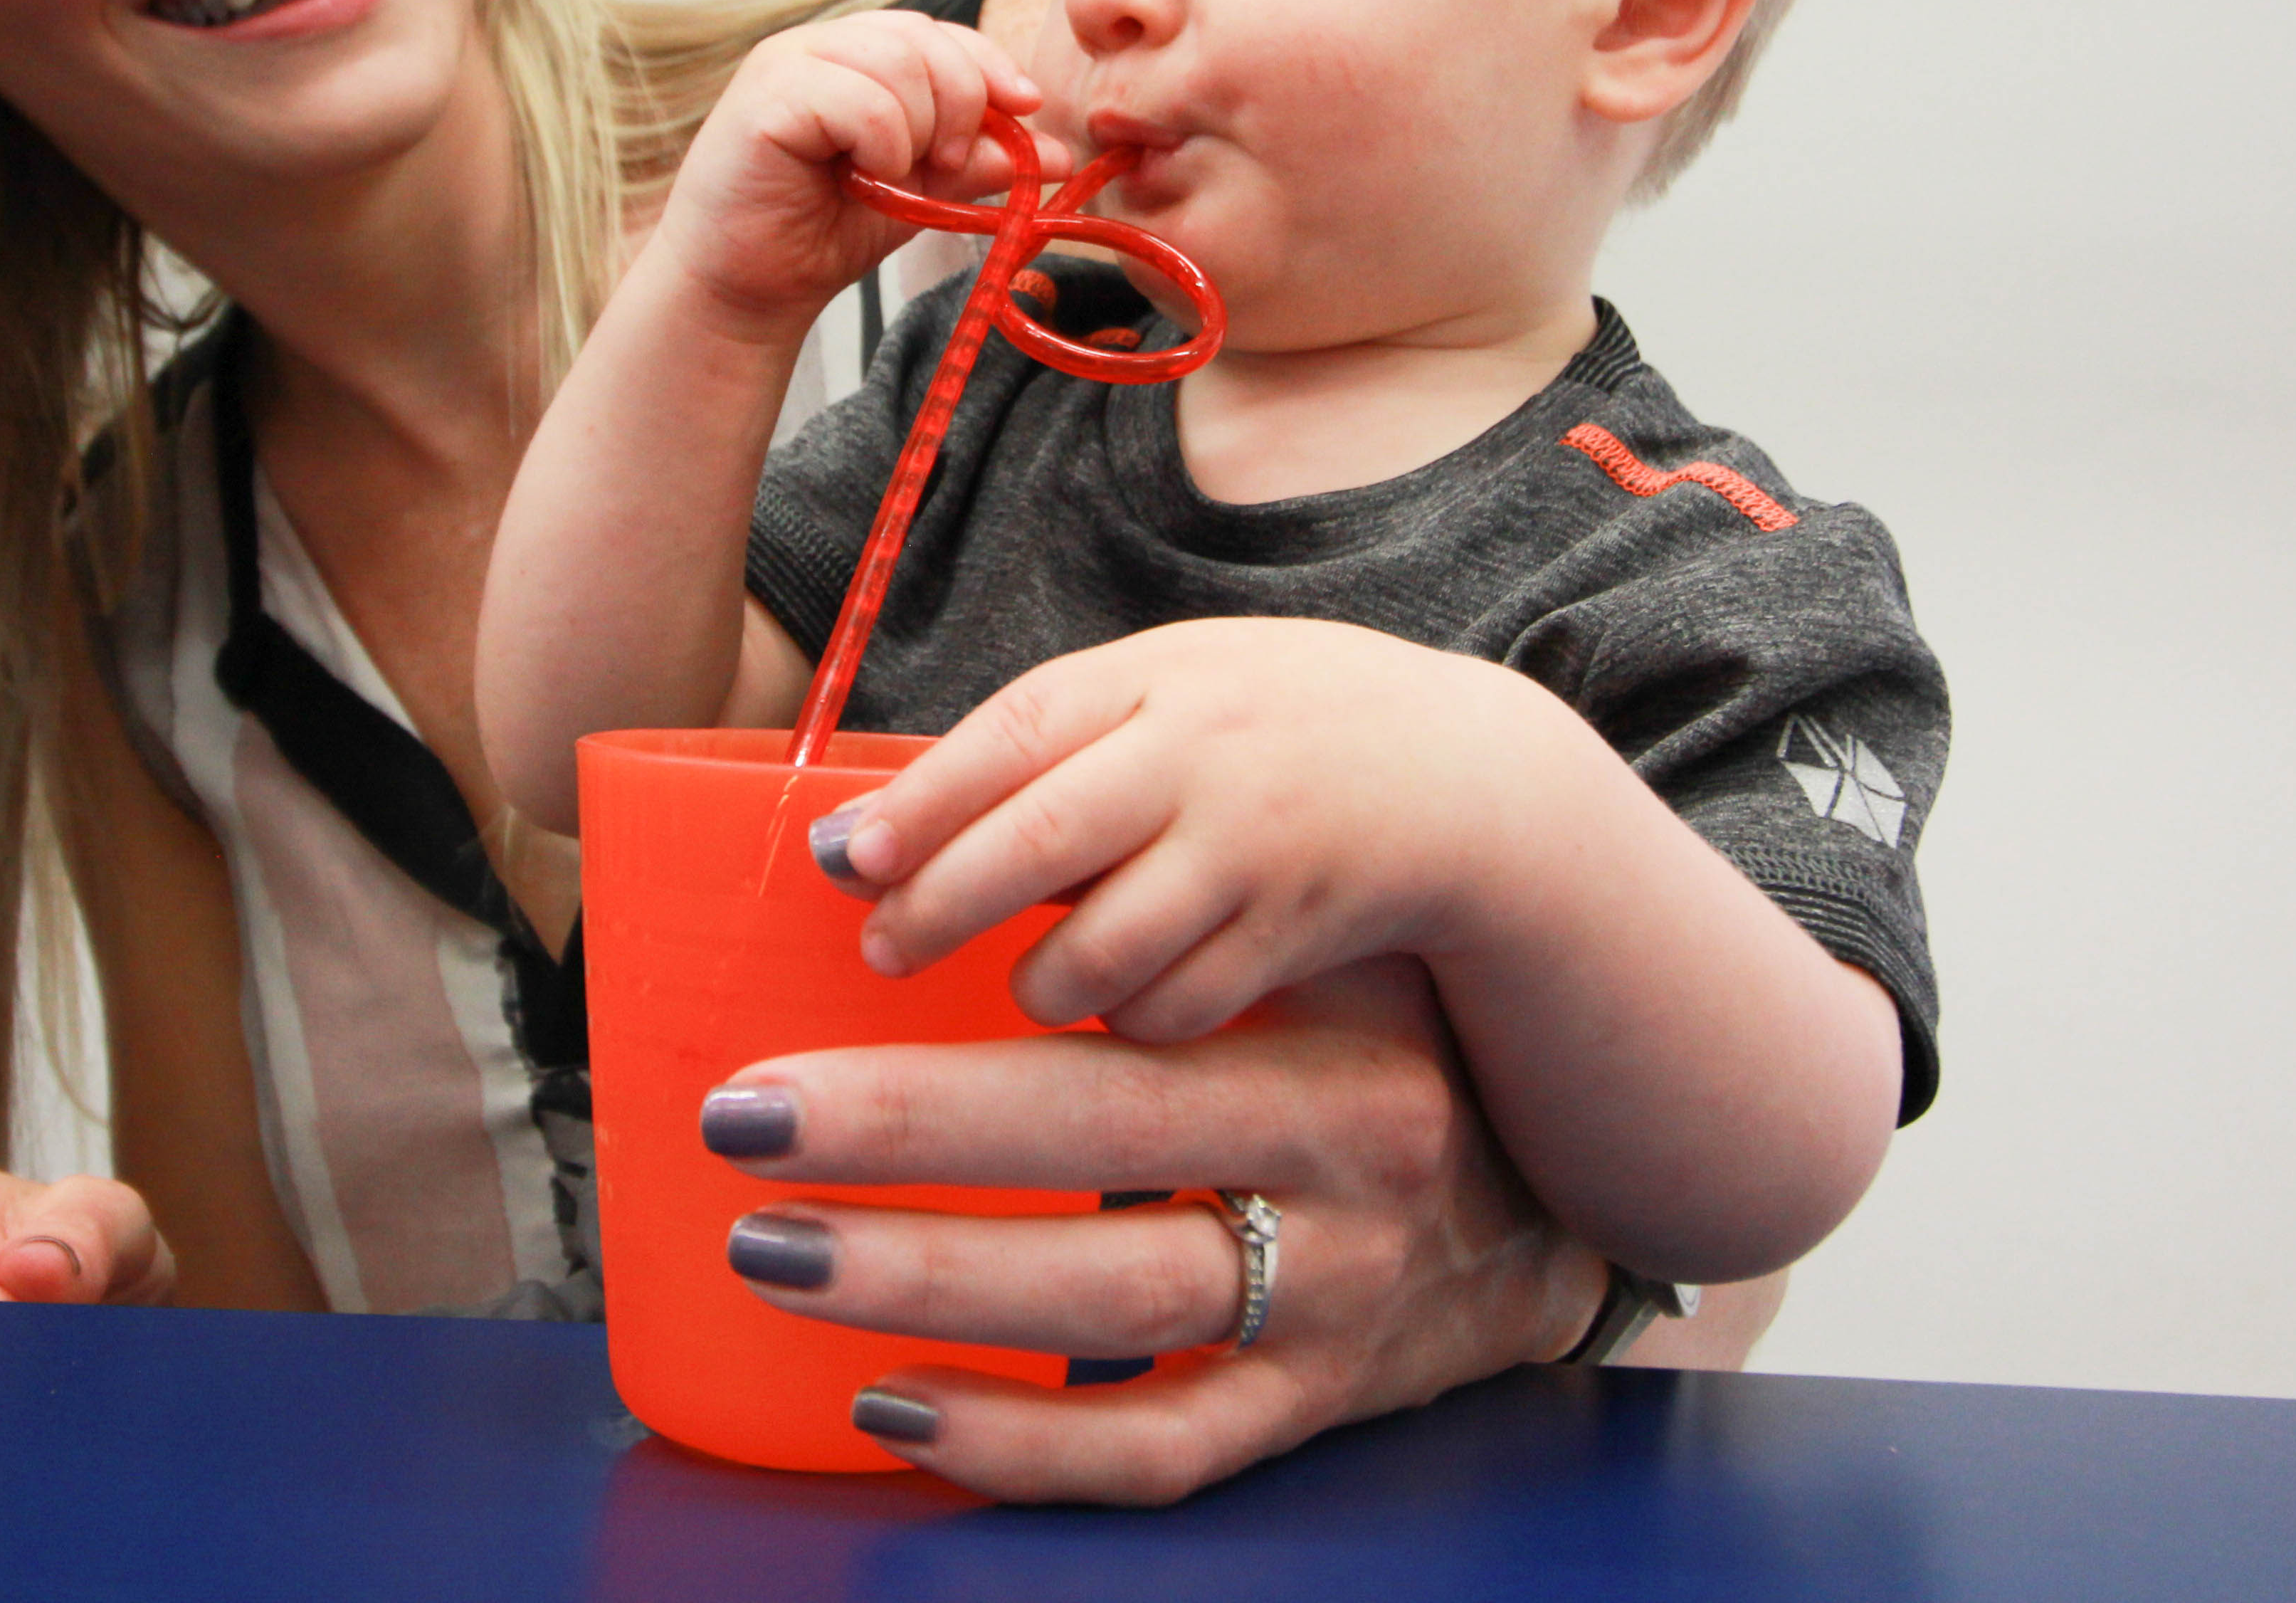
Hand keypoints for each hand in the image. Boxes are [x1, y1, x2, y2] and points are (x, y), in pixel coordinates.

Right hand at [650, 12, 1053, 331]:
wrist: (748, 287)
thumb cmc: (822, 232)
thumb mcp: (921, 192)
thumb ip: (979, 162)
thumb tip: (1061, 155)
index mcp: (853, 55)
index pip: (938, 33)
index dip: (989, 65)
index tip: (1027, 107)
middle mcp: (817, 46)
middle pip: (924, 38)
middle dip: (962, 101)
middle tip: (948, 161)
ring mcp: (785, 64)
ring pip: (896, 61)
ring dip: (918, 128)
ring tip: (892, 174)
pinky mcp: (764, 98)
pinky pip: (858, 98)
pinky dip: (881, 142)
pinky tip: (863, 175)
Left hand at [701, 955, 1602, 1503]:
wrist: (1551, 1212)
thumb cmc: (1390, 1052)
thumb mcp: (1327, 960)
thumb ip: (1172, 915)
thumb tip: (941, 845)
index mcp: (1337, 1040)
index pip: (1129, 1007)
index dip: (974, 986)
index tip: (835, 954)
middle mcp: (1342, 1177)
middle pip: (1098, 1146)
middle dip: (904, 1129)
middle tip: (744, 1116)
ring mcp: (1328, 1310)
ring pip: (1104, 1312)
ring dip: (924, 1284)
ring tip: (771, 1247)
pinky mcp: (1305, 1413)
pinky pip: (1150, 1450)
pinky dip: (1016, 1445)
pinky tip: (888, 1406)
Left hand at [821, 619, 1599, 1041]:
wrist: (1472, 779)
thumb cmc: (1281, 735)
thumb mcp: (1177, 693)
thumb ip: (1057, 744)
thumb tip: (885, 827)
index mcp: (1162, 675)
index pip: (1015, 729)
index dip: (918, 801)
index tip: (841, 858)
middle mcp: (1208, 750)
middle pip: (1040, 839)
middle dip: (941, 906)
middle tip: (881, 951)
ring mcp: (1258, 845)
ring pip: (1102, 945)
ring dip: (1042, 981)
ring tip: (1025, 985)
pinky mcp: (1300, 932)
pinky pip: (1176, 1006)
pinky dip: (1135, 1020)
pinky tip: (1129, 1009)